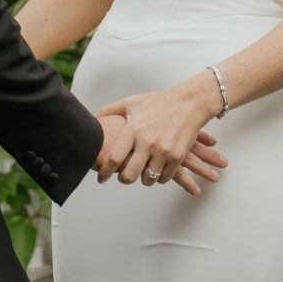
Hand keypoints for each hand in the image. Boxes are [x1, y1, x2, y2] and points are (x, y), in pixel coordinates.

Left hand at [96, 80, 228, 193]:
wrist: (189, 102)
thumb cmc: (159, 102)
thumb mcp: (131, 102)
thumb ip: (110, 111)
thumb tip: (92, 119)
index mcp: (133, 129)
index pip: (114, 158)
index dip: (104, 172)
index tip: (101, 178)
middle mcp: (147, 142)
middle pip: (129, 175)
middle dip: (124, 179)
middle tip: (123, 177)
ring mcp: (163, 150)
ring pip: (148, 179)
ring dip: (144, 179)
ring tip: (142, 172)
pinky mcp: (177, 156)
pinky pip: (164, 178)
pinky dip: (159, 177)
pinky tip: (157, 169)